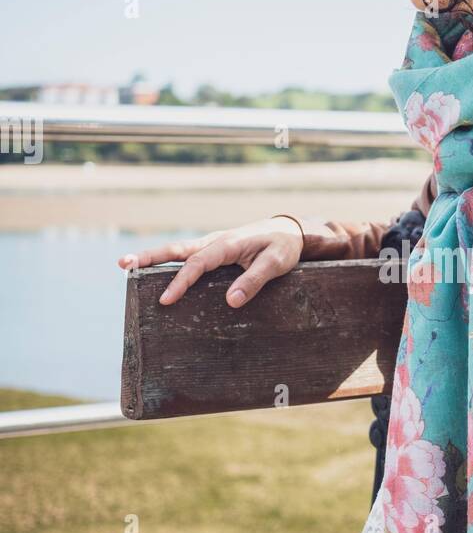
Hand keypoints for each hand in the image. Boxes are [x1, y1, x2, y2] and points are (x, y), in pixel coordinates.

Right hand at [116, 216, 303, 306]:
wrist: (289, 231)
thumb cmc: (283, 247)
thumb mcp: (276, 264)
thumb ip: (254, 281)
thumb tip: (231, 301)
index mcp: (227, 244)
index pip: (197, 264)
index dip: (181, 282)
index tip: (166, 299)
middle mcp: (214, 241)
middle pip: (176, 250)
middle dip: (149, 257)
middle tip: (122, 264)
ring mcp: (212, 244)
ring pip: (178, 251)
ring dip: (153, 257)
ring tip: (127, 264)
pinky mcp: (213, 250)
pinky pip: (187, 256)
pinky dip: (168, 261)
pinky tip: (156, 271)